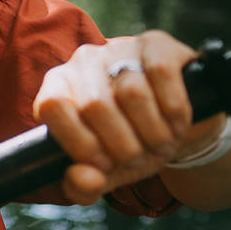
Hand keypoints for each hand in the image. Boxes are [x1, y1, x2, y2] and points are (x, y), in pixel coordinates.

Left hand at [33, 30, 223, 204]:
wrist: (175, 124)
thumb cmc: (129, 146)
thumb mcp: (105, 174)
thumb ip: (82, 186)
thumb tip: (82, 179)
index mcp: (58, 88)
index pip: (53, 107)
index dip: (79, 142)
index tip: (105, 165)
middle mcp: (82, 62)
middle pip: (95, 105)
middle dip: (123, 145)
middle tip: (140, 160)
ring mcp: (118, 49)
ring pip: (131, 92)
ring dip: (152, 131)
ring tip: (161, 146)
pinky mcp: (155, 43)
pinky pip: (161, 73)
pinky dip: (174, 109)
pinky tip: (177, 125)